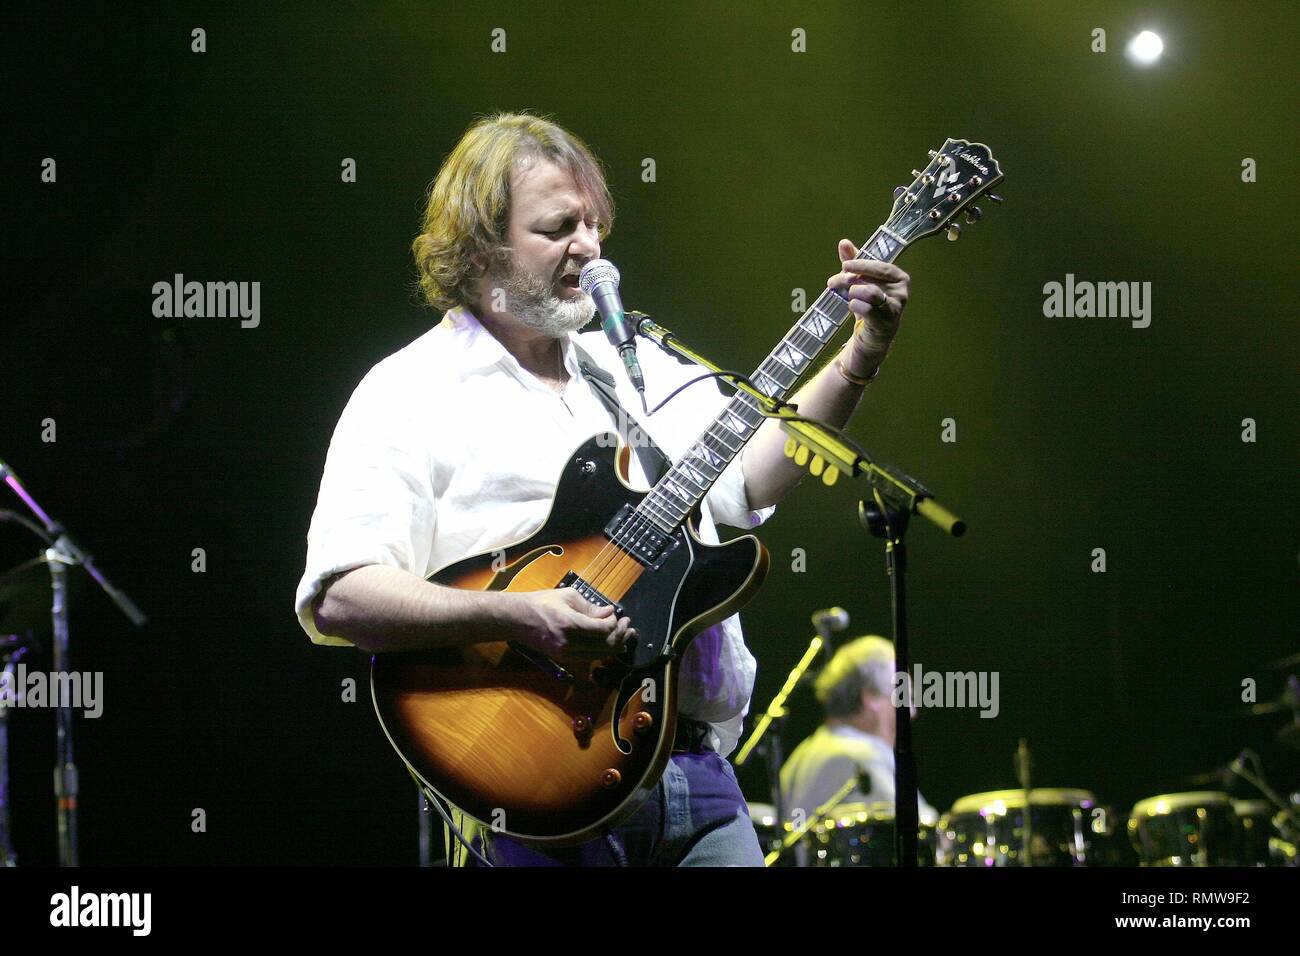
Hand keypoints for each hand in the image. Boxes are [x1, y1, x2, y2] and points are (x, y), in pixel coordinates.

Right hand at [509, 588, 635, 666]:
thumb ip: (591, 607)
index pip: (603, 630)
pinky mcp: (563, 659)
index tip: (620, 617)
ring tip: (625, 636)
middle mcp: (569, 643)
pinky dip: (601, 651)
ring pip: (598, 655)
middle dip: (620, 636)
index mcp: (570, 624)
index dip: (615, 625)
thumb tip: (609, 613)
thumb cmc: (542, 602)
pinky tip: (608, 643)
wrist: (517, 619)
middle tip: (629, 627)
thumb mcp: (568, 597)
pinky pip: (589, 657)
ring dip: (614, 646)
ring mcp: (565, 654)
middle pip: (604, 646)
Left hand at [826, 238, 909, 373]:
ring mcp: (895, 309)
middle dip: (848, 279)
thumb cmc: (869, 305)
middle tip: (833, 283)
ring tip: (847, 296)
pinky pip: (866, 309)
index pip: (880, 266)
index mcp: (899, 278)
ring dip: (852, 293)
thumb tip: (843, 243)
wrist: (871, 337)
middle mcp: (901, 293)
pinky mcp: (885, 324)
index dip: (861, 265)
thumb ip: (854, 262)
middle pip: (871, 279)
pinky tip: (852, 306)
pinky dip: (855, 306)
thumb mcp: (860, 282)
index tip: (845, 266)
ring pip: (870, 293)